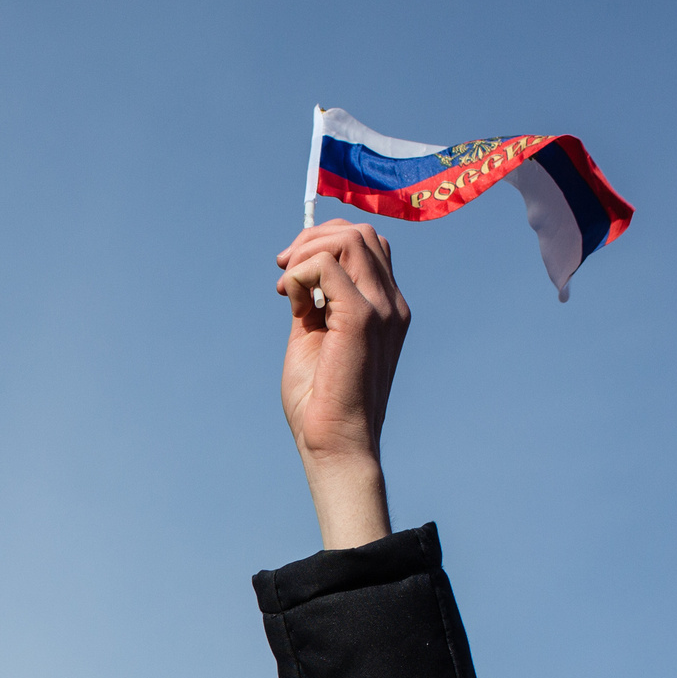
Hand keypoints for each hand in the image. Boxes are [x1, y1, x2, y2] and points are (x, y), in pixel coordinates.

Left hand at [274, 220, 409, 548]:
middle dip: (313, 238)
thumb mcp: (315, 338)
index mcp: (386, 308)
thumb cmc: (321, 403)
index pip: (368, 245)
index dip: (325, 243)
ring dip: (307, 251)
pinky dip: (302, 272)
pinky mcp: (363, 319)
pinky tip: (290, 300)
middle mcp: (392, 304)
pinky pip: (329, 265)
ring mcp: (383, 309)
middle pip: (361, 232)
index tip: (292, 272)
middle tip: (284, 270)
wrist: (333, 445)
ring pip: (351, 238)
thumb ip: (314, 304)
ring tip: (287, 287)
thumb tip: (298, 274)